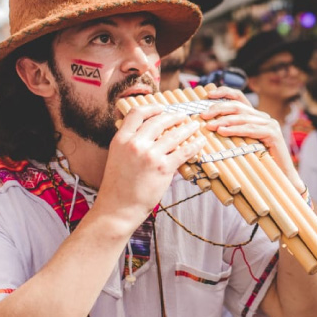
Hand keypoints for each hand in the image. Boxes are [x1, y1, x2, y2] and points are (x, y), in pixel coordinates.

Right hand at [99, 104, 203, 225]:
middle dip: (174, 116)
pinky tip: (200, 142)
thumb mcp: (117, 156)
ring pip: (174, 135)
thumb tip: (150, 133)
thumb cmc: (118, 185)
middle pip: (159, 121)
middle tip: (183, 116)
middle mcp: (135, 144)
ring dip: (187, 128)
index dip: (152, 108)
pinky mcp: (163, 168)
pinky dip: (194, 145)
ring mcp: (150, 155)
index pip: (137, 113)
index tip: (163, 108)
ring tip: (194, 126)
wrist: (118, 208)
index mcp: (121, 139)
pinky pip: (183, 152)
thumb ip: (130, 142)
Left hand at [201, 86, 296, 178]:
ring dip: (223, 120)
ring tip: (210, 126)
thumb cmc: (258, 164)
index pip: (239, 98)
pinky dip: (235, 130)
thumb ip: (230, 134)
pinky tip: (222, 131)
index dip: (224, 92)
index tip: (208, 94)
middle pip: (238, 106)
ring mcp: (270, 124)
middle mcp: (264, 117)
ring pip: (243, 117)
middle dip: (218, 108)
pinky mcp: (273, 134)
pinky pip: (250, 129)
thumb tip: (209, 127)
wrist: (280, 178)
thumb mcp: (240, 145)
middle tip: (203, 115)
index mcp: (256, 117)